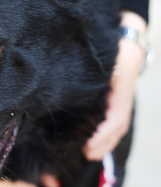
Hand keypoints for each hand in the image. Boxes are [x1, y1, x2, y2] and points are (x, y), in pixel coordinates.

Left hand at [83, 11, 145, 160]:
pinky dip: (108, 132)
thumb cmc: (108, 41)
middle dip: (104, 143)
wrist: (125, 32)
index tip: (88, 146)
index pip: (115, 118)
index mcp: (121, 84)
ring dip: (106, 142)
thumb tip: (62, 92)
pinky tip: (96, 140)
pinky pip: (117, 119)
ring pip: (119, 124)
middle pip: (118, 126)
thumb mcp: (100, 55)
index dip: (102, 135)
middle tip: (87, 155)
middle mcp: (124, 93)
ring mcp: (124, 96)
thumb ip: (86, 75)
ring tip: (91, 153)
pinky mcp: (119, 97)